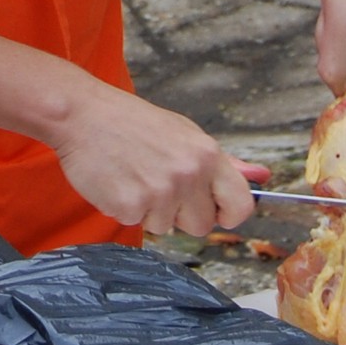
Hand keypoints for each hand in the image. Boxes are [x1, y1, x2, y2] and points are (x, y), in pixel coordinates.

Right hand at [48, 86, 256, 236]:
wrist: (84, 116)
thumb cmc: (134, 124)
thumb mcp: (184, 134)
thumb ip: (222, 163)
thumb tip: (261, 177)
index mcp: (207, 155)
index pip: (241, 205)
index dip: (230, 215)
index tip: (217, 213)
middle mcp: (188, 174)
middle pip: (202, 226)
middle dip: (183, 215)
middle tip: (161, 186)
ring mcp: (160, 192)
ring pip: (167, 228)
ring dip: (151, 211)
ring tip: (136, 177)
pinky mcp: (130, 206)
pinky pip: (137, 224)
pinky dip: (126, 209)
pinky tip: (119, 182)